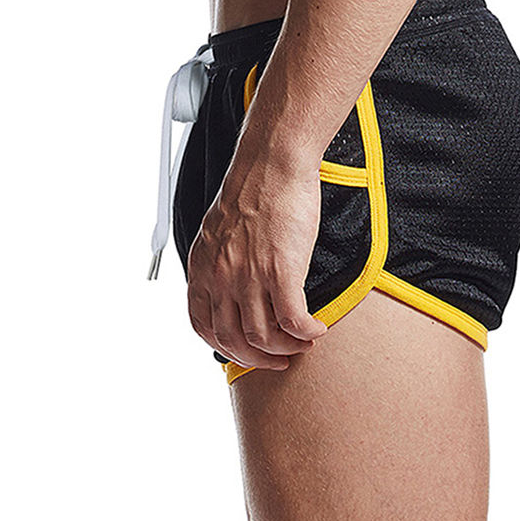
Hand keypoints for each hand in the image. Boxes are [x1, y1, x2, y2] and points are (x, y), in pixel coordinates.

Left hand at [186, 154, 327, 370]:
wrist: (273, 162)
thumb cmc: (254, 188)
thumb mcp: (220, 228)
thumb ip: (220, 258)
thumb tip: (232, 281)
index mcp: (202, 266)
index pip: (202, 325)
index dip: (224, 346)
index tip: (245, 350)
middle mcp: (220, 276)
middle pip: (232, 339)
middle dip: (256, 358)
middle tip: (278, 358)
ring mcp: (248, 276)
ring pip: (263, 337)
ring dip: (285, 348)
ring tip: (302, 343)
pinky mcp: (280, 271)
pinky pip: (293, 321)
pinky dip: (307, 333)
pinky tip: (317, 330)